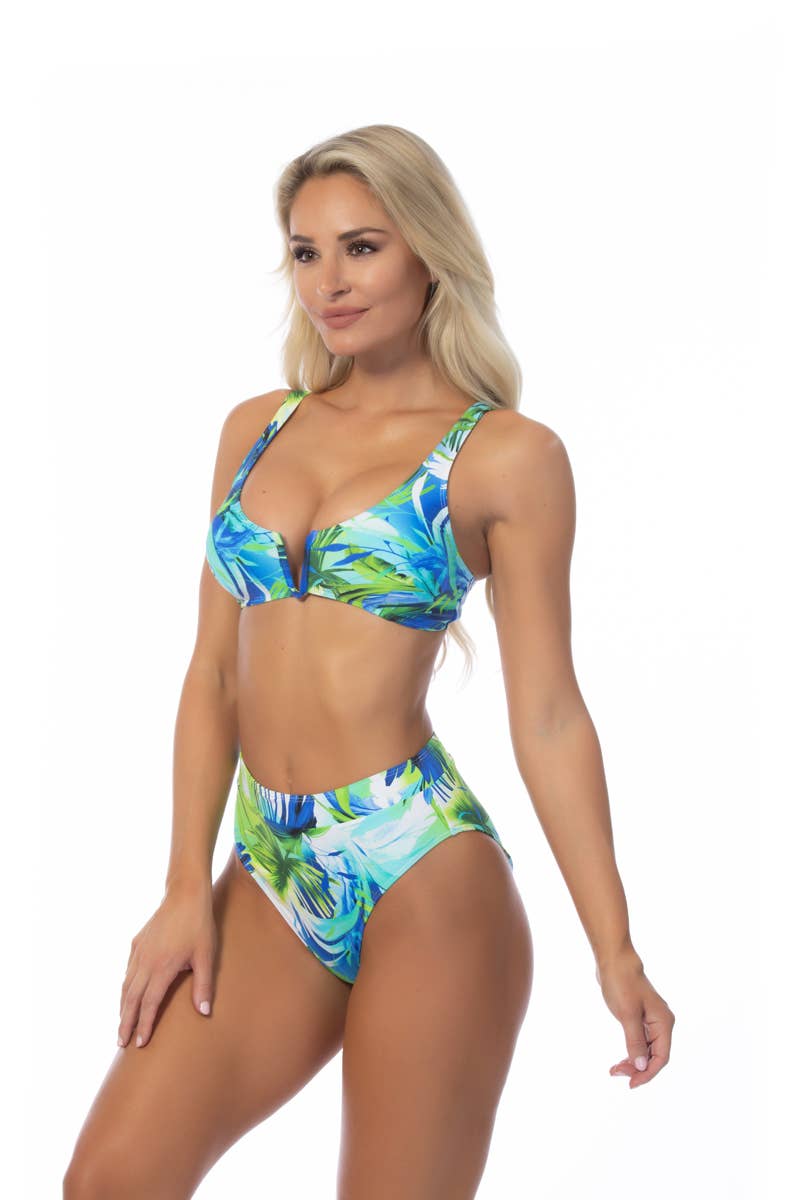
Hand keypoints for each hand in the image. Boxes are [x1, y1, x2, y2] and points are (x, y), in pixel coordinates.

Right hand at [117, 879, 216, 1048]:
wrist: (185, 895)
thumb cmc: (199, 926)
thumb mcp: (206, 956)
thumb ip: (204, 985)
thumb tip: (204, 1012)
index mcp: (162, 968)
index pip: (150, 1004)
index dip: (144, 1025)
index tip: (139, 1043)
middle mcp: (145, 962)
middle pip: (131, 999)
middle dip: (125, 1022)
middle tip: (121, 1043)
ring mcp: (139, 952)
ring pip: (126, 985)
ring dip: (123, 1006)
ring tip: (122, 1024)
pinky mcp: (137, 943)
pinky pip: (128, 970)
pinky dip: (125, 987)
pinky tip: (127, 994)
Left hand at [595, 948, 674, 1087]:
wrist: (614, 961)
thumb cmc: (622, 984)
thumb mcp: (627, 1015)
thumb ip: (635, 1042)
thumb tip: (642, 1067)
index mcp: (663, 1023)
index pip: (661, 1057)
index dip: (648, 1074)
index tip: (631, 1084)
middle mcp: (661, 1023)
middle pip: (655, 1056)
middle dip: (638, 1069)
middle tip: (616, 1074)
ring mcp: (651, 1021)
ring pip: (647, 1050)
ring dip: (633, 1062)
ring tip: (615, 1070)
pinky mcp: (641, 1018)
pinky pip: (640, 1042)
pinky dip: (631, 1052)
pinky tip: (621, 1060)